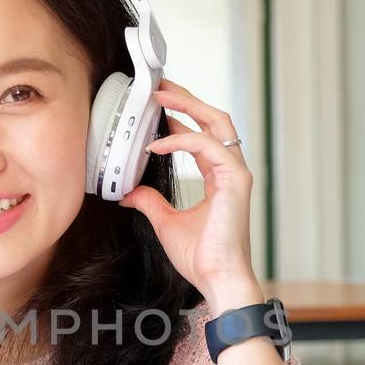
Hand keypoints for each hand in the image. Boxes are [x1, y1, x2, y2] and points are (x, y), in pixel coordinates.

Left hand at [120, 80, 261, 313]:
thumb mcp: (165, 222)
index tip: (156, 107)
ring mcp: (236, 173)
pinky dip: (181, 139)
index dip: (181, 116)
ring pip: (217, 122)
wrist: (218, 278)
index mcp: (219, 177)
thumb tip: (127, 192)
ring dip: (187, 105)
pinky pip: (207, 146)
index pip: (203, 135)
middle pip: (214, 119)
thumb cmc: (202, 257)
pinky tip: (156, 145)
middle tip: (159, 86)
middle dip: (186, 98)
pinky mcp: (236, 180)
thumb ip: (149, 202)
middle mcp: (231, 170)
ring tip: (159, 97)